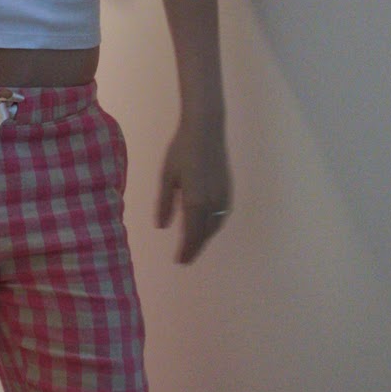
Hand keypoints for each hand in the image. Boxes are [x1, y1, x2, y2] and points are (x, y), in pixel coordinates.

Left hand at [156, 118, 231, 265]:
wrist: (206, 130)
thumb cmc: (181, 151)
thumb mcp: (167, 177)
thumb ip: (165, 203)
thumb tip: (162, 227)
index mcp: (195, 201)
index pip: (191, 234)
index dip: (186, 250)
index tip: (179, 261)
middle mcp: (213, 203)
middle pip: (205, 234)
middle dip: (195, 248)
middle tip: (185, 259)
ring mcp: (223, 197)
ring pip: (215, 226)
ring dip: (205, 238)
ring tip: (194, 245)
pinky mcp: (228, 190)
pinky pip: (221, 216)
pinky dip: (213, 226)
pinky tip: (206, 226)